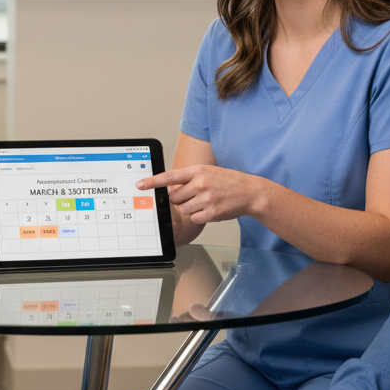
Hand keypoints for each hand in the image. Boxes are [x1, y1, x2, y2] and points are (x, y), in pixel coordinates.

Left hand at [137, 164, 262, 223]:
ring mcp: (206, 199)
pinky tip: (211, 209)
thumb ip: (189, 179)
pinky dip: (200, 216)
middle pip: (175, 197)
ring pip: (184, 209)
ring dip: (192, 208)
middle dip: (181, 199)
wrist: (250, 192)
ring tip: (206, 201)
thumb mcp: (208, 172)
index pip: (169, 176)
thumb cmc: (228, 181)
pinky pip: (195, 219)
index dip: (152, 181)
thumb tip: (170, 190)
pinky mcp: (212, 213)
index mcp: (197, 171)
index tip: (140, 185)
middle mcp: (200, 184)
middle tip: (194, 196)